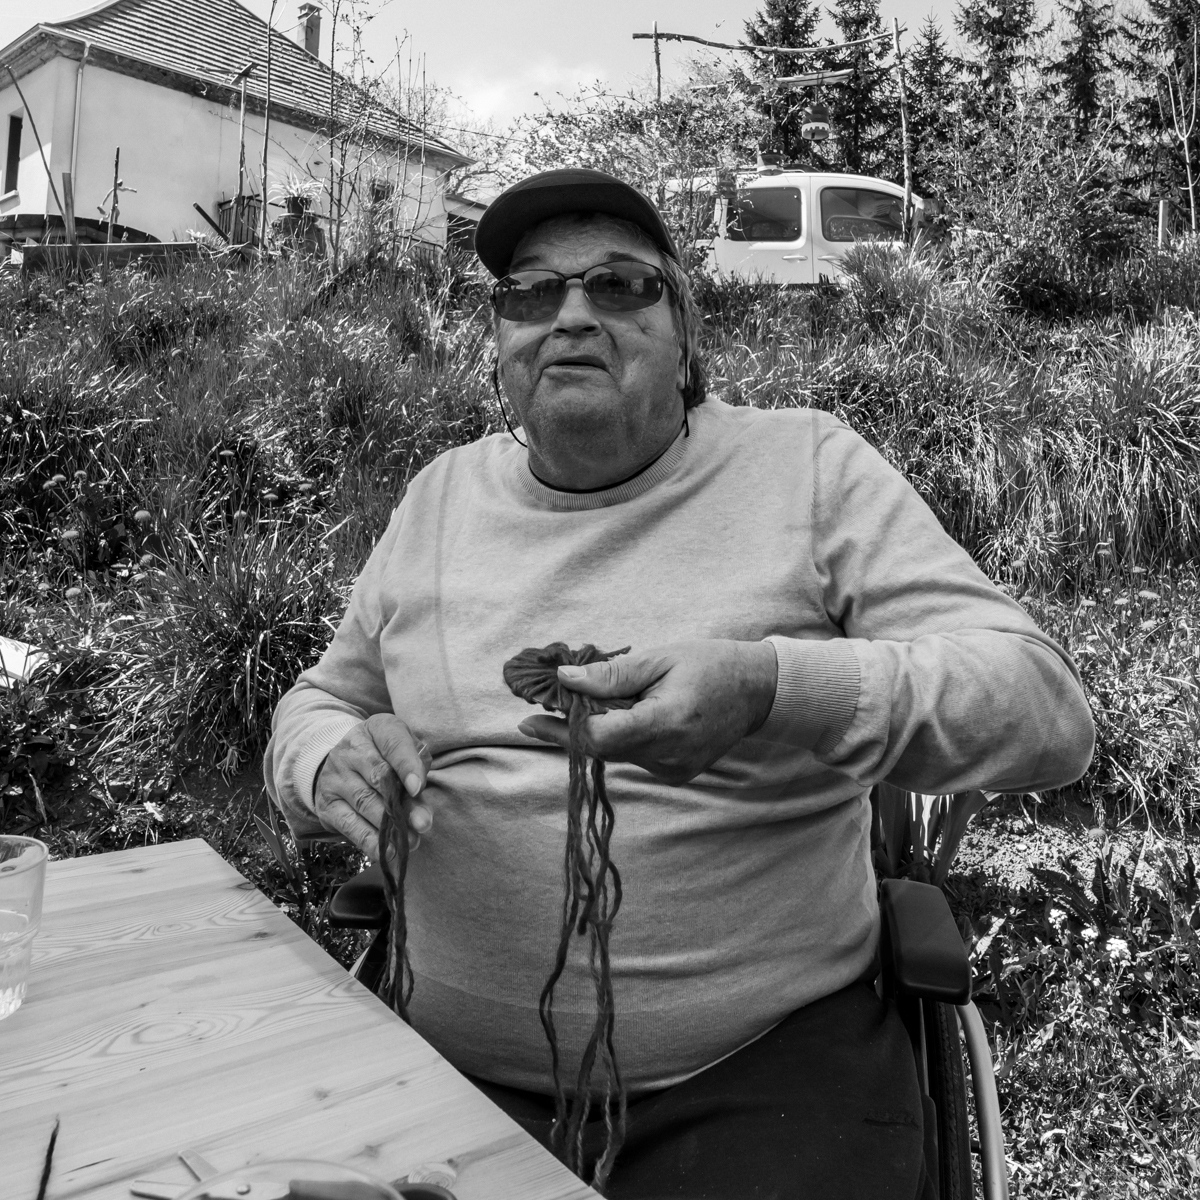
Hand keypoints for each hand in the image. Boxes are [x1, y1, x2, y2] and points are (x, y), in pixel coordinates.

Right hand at [312, 714, 432, 859]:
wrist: (342, 764)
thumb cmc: (386, 758)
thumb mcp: (405, 752)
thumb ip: (417, 770)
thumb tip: (419, 801)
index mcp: (376, 729)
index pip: (392, 742)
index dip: (406, 765)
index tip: (418, 788)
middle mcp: (350, 749)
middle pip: (379, 776)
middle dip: (402, 803)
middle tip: (423, 823)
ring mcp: (335, 777)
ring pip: (364, 802)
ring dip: (389, 826)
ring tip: (411, 841)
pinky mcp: (327, 804)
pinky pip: (350, 825)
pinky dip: (370, 841)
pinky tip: (388, 852)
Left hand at [516, 640, 777, 783]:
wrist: (757, 691)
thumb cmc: (710, 665)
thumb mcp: (660, 659)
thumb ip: (611, 675)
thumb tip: (565, 681)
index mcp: (665, 723)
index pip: (598, 737)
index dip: (561, 727)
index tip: (532, 714)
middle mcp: (668, 756)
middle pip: (600, 750)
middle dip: (569, 728)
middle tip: (540, 709)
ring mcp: (673, 770)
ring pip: (614, 755)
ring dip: (594, 731)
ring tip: (580, 704)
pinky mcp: (675, 773)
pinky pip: (633, 758)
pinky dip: (617, 738)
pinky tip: (618, 715)